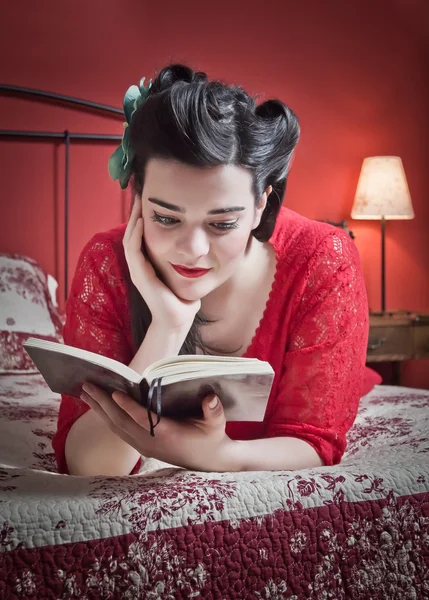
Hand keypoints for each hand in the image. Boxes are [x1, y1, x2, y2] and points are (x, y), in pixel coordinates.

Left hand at [80, 383, 238, 471]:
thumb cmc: (212, 438)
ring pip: (115, 427)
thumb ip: (214, 411)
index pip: (143, 419)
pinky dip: (106, 417)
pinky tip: (97, 406)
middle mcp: (151, 442)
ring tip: (85, 392)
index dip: (128, 407)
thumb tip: (211, 397)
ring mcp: (144, 446)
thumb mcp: (217, 424)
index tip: (114, 393)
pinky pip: (118, 431)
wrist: (208, 461)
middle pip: (121, 422)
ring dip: (99, 409)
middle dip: (102, 403)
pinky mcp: (141, 447)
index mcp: (167, 435)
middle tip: (87, 385)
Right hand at [123, 196, 200, 330]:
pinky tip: (140, 221)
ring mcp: (137, 269)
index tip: (151, 196)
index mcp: (148, 262)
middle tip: (141, 191)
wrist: (179, 319)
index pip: (141, 233)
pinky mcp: (139, 275)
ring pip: (130, 238)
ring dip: (133, 218)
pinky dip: (135, 234)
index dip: (143, 215)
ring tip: (138, 200)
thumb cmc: (184, 297)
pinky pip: (133, 250)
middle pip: (132, 231)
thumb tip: (202, 243)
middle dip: (136, 211)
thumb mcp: (185, 270)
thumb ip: (187, 257)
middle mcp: (140, 264)